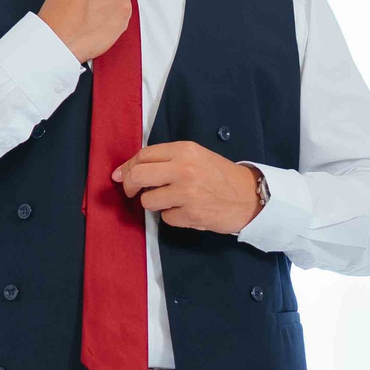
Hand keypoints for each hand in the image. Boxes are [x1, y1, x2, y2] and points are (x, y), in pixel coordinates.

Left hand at [115, 142, 265, 234]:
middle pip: (138, 176)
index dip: (127, 167)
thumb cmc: (219, 176)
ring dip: (155, 203)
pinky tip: (187, 210)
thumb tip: (126, 171)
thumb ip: (165, 160)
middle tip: (133, 192)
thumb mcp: (195, 156)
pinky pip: (165, 218)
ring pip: (148, 201)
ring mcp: (187, 193)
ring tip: (172, 200)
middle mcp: (184, 169)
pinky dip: (172, 216)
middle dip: (129, 186)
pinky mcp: (190, 215)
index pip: (143, 156)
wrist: (248, 196)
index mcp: (185, 150)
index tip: (120, 175)